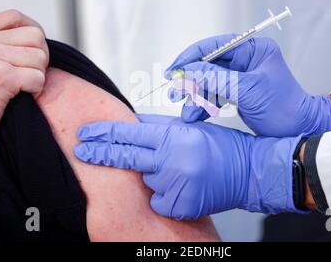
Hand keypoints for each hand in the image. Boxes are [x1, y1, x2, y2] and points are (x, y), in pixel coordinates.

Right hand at [0, 10, 48, 178]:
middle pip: (35, 36)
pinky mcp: (0, 77)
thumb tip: (35, 37)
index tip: (33, 51)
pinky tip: (20, 97)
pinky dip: (36, 90)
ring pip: (40, 57)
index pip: (15, 17)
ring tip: (20, 88)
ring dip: (37, 75)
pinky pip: (39, 78)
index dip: (32, 32)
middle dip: (40, 57)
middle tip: (28, 75)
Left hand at [74, 114, 303, 219]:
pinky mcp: (181, 206)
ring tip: (179, 170)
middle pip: (126, 157)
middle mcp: (172, 162)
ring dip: (153, 175)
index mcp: (174, 138)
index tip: (86, 134)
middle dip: (100, 153)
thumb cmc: (222, 147)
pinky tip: (181, 186)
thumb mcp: (189, 128)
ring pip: (146, 180)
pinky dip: (164, 195)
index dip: (104, 134)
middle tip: (82, 150)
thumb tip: (130, 125)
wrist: (249, 173)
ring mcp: (176, 186)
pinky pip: (158, 201)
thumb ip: (158, 128)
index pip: (129, 135)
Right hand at [165, 35, 330, 136]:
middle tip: (174, 94)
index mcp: (253, 49)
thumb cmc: (283, 108)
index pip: (215, 46)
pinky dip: (204, 105)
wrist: (299, 131)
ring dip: (196, 97)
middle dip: (191, 81)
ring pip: (209, 82)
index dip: (191, 57)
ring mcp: (241, 77)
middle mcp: (245, 60)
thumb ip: (216, 79)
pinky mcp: (238, 93)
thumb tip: (188, 72)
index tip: (174, 70)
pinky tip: (195, 115)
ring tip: (187, 113)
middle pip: (208, 65)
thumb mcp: (248, 90)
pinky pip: (215, 95)